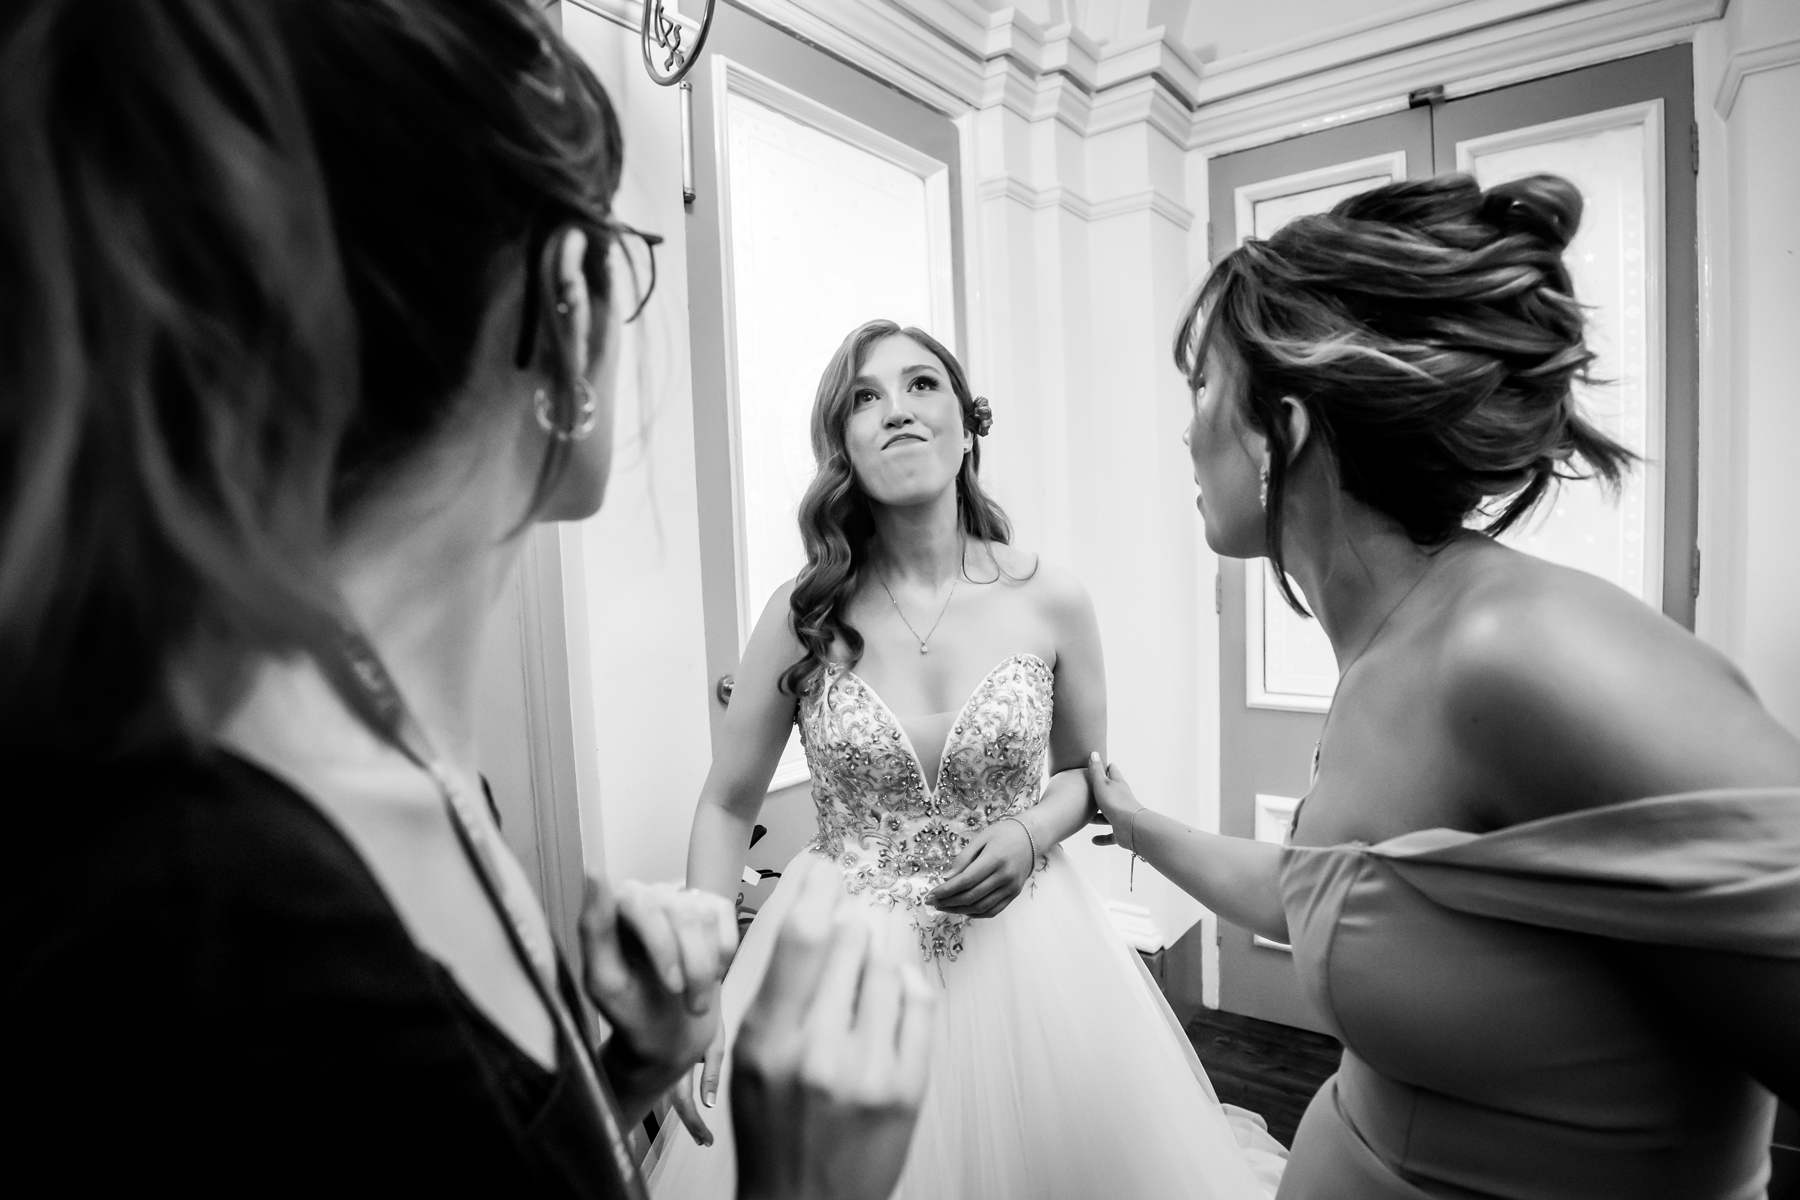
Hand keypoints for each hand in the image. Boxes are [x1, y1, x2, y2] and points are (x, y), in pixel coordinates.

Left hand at [579, 875, 736, 1111]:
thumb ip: (594, 927)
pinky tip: (713, 974)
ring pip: (706, 918)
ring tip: (696, 1000)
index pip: (645, 906)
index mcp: (616, 906)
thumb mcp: (605, 981)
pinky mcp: (711, 907)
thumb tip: (594, 871)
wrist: (670, 1037)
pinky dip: (725, 953)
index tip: (672, 986)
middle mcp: (648, 894)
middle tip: (690, 1004)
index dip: (664, 948)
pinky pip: (726, 917)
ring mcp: (682, 898)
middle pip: (681, 914)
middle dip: (691, 967)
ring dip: (708, 968)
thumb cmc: (632, 1012)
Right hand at [667, 1024, 725, 1146]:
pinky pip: (673, 1080)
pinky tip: (693, 1105)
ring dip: (688, 1113)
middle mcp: (669, 1065)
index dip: (695, 1125)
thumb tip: (708, 1103)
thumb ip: (710, 1072)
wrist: (695, 982)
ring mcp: (668, 1060)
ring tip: (700, 1131)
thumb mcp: (714, 1041)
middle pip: (678, 1103)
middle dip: (691, 1123)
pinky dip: (684, 1096)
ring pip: (674, 1093)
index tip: (706, 1141)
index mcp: (679, 1064)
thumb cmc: (707, 1012)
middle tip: (703, 1141)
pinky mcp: (671, 1054)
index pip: (685, 1104)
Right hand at [732, 856, 935, 1199]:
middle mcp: (816, 1052)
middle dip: (851, 931)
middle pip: (850, 943)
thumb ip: (779, 992)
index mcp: (766, 1039)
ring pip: (888, 969)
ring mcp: (866, 1073)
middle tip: (849, 936)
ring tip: (863, 988)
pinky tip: (892, 1002)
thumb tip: (816, 914)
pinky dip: (908, 990)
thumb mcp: (750, 1057)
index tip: (825, 865)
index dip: (816, 886)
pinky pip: (919, 1005)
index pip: (798, 935)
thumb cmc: (771, 1127)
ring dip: (878, 964)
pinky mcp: (906, 1091)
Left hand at [925, 817, 1033, 917]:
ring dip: (959, 910)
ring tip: (943, 907)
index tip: (930, 894)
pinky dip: (976, 914)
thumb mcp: (980, 839)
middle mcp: (1005, 876)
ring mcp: (1011, 888)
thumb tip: (946, 879)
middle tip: (932, 902)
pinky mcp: (1014, 894)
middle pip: (972, 896)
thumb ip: (963, 859)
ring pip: (981, 907)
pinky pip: (993, 911)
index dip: (946, 890)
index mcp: (995, 859)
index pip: (966, 881)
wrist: (1030, 838)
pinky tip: (962, 910)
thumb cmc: (1002, 834)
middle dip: (948, 902)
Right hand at [1085, 752, 1144, 849]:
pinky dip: (1102, 837)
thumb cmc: (1116, 803)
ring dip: (1099, 817)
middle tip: (1086, 792)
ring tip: (1086, 818)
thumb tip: (1094, 753)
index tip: (1096, 765)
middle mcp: (1121, 799)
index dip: (1105, 767)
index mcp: (1117, 785)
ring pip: (1108, 815)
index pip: (1112, 772)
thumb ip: (1096, 770)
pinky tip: (1093, 840)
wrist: (1131, 827)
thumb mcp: (1102, 784)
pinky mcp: (1121, 831)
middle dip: (1099, 793)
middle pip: (1110, 793)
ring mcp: (1121, 815)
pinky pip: (1110, 835)